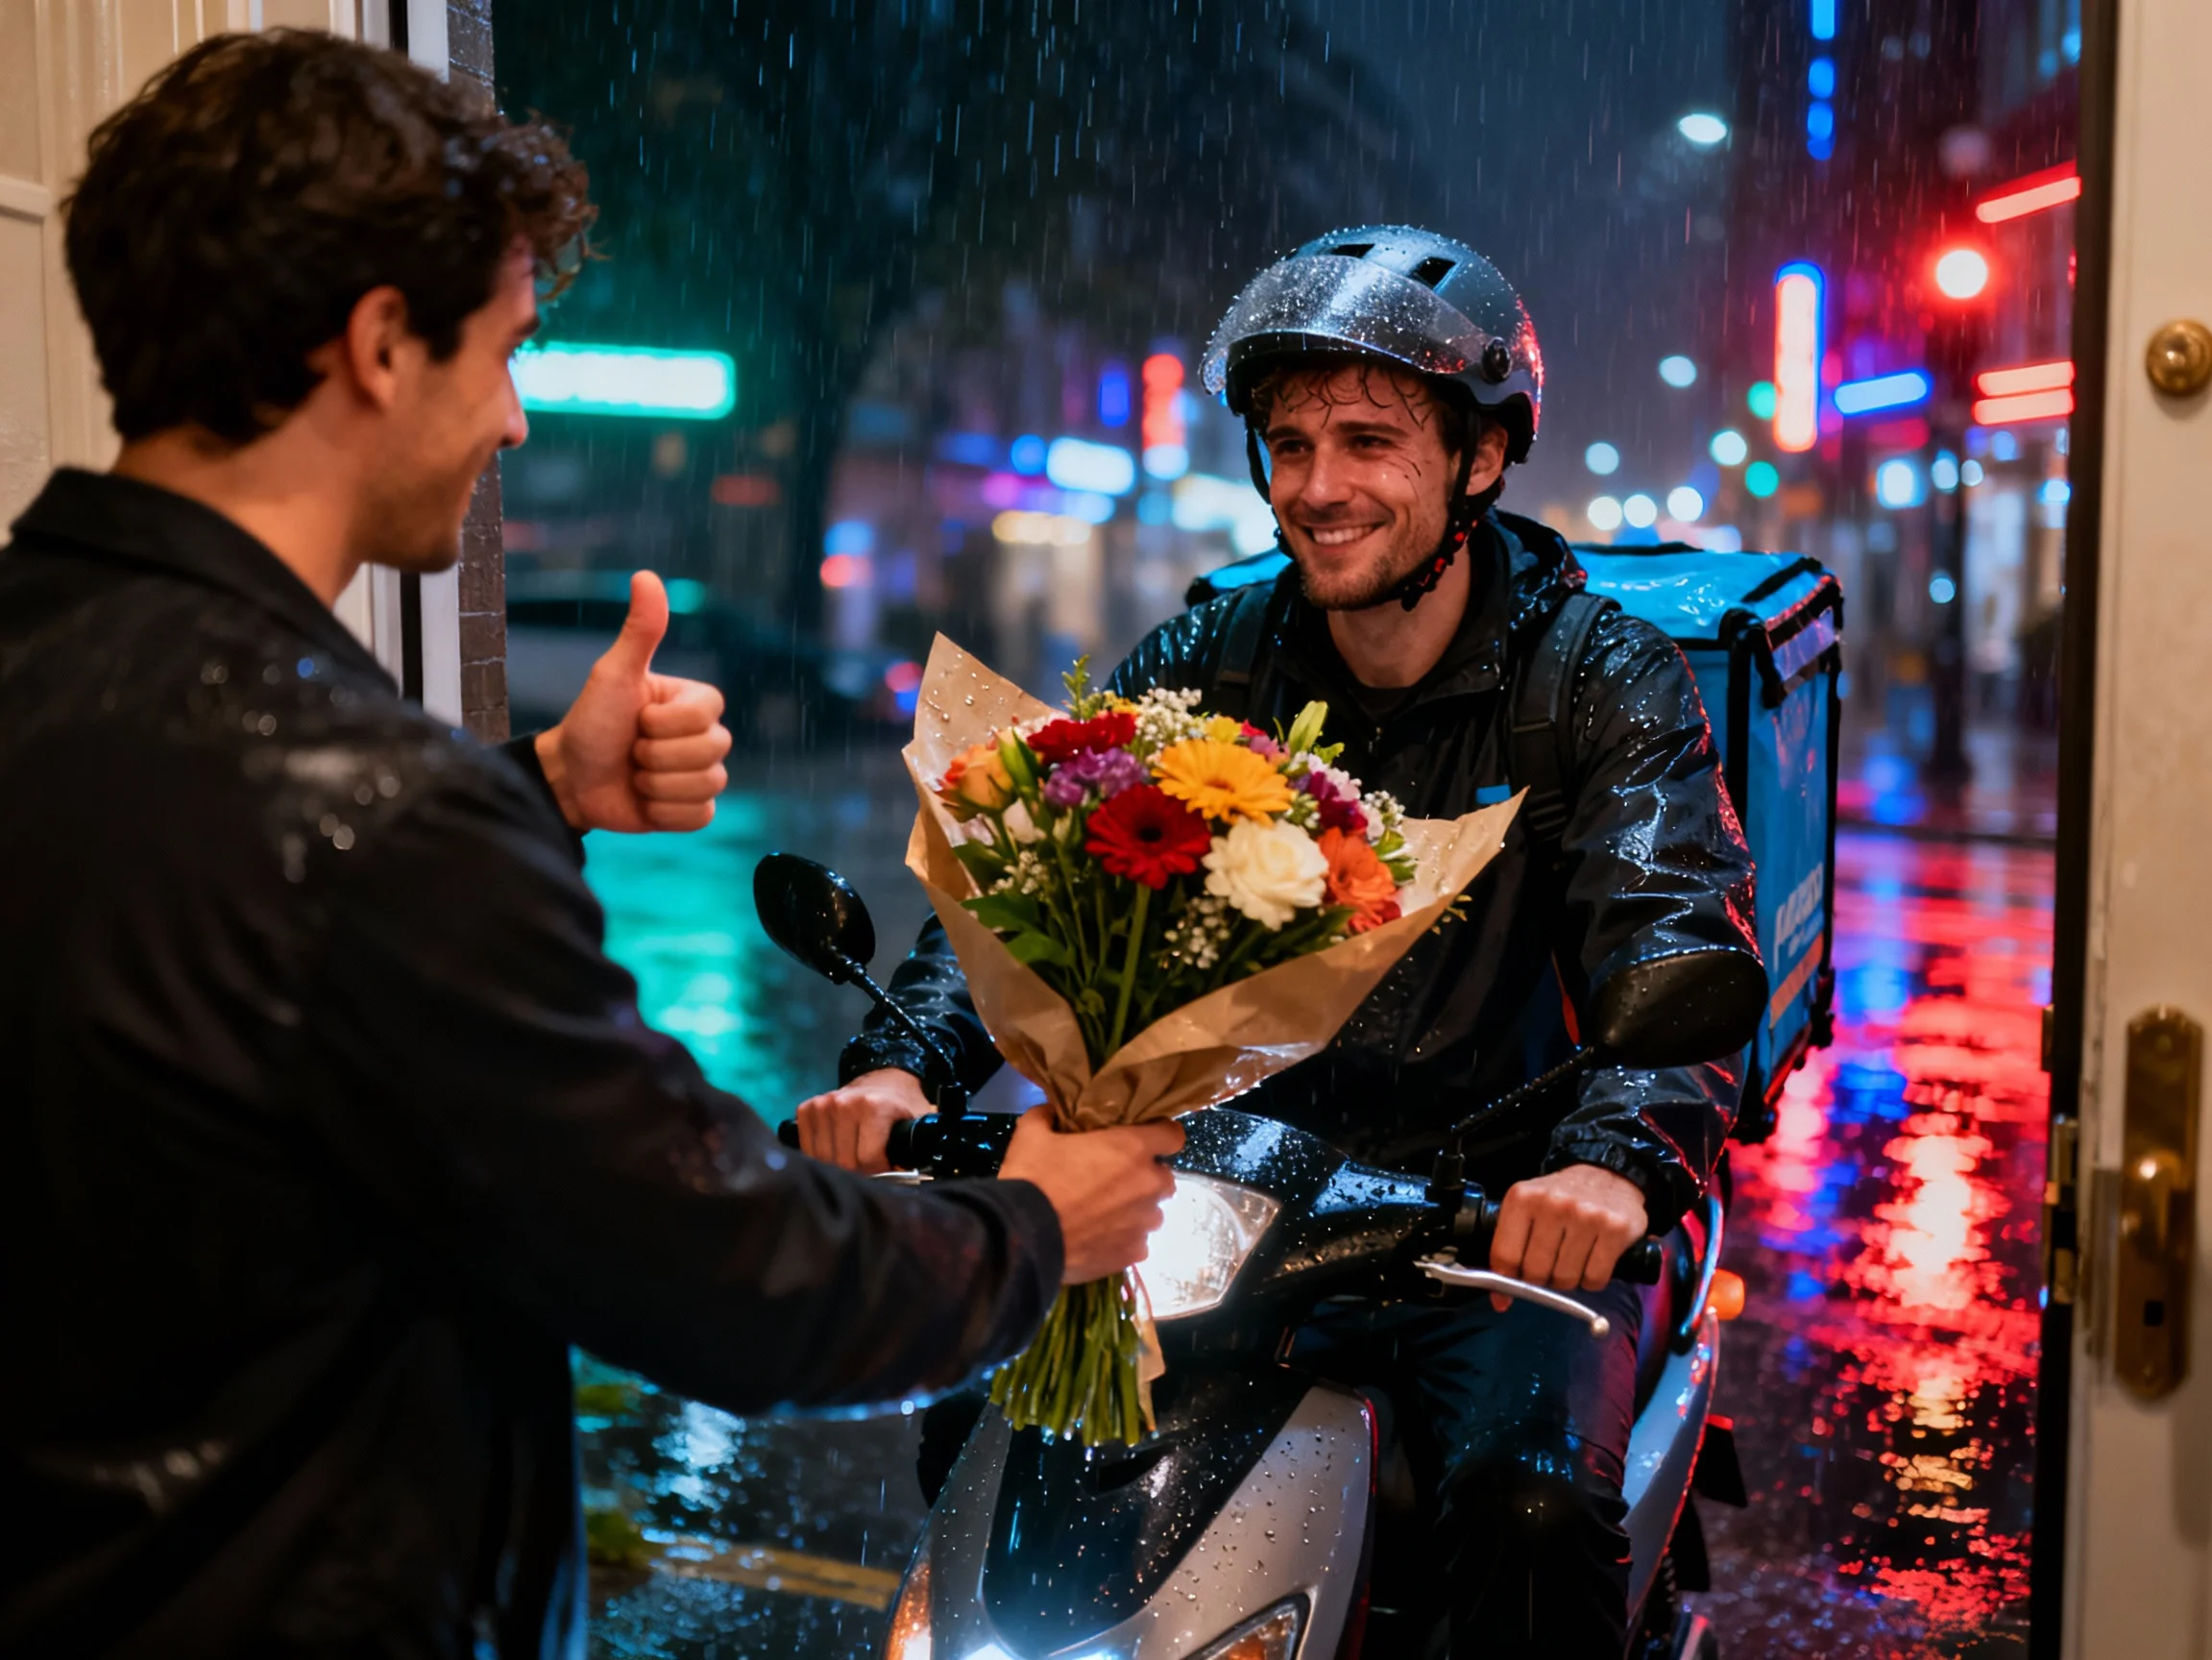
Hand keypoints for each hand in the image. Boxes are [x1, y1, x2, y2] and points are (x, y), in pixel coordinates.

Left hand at [533, 571, 732, 833]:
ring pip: (706, 786)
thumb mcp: (613, 675)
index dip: (665, 723)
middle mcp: (705, 737)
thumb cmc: (591, 721)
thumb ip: (639, 631)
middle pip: (711, 753)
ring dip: (657, 785)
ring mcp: (701, 775)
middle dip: (657, 756)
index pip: (706, 715)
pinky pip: (700, 816)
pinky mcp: (693, 811)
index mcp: (695, 701)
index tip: (637, 719)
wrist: (570, 778)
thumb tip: (646, 576)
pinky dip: (665, 813)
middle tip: (631, 750)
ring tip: (635, 776)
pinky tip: (644, 800)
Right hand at [793, 1068, 933, 1173]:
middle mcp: (844, 1103)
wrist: (884, 1079)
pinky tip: (837, 1151)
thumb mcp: (921, 1123)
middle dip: (860, 1174)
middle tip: (873, 1171)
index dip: (880, 1173)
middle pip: (844, 1163)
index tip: (889, 1171)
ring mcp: (823, 1105)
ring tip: (856, 1161)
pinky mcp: (808, 1109)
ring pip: (823, 1159)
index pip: (867, 1160)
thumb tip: (922, 1181)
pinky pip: (807, 1147)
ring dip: (838, 1167)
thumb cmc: (904, 1106)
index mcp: (874, 1107)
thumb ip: (923, 1148)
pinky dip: (820, 1156)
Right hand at [999, 1108, 1185, 1284]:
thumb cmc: (1033, 1178)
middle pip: (1164, 1177)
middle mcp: (1148, 1184)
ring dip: (1136, 1209)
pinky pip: (1138, 1242)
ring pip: (1152, 1212)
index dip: (1159, 1135)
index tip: (1142, 1139)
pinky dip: (1124, 1238)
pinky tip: (1098, 1237)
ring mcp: (1143, 1223)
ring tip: (1103, 1213)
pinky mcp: (1133, 1253)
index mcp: (1133, 1148)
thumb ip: (1048, 1116)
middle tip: (1112, 1178)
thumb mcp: (1031, 1135)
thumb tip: (1051, 1112)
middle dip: (1145, 1175)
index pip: (1173, 1135)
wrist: (1022, 1238)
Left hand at [1487, 1164, 1648, 1310]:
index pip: (1505, 1255)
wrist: (1608, 1175)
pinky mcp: (1615, 1229)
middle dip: (1541, 1278)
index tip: (1509, 1290)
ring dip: (1568, 1278)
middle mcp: (1553, 1203)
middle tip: (1549, 1265)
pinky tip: (1592, 1260)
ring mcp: (1586, 1215)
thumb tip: (1500, 1300)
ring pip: (1565, 1279)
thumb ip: (1509, 1247)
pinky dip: (1592, 1279)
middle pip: (1536, 1272)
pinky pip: (1595, 1278)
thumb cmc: (1561, 1198)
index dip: (1506, 1281)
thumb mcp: (1527, 1208)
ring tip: (1572, 1258)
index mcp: (1523, 1197)